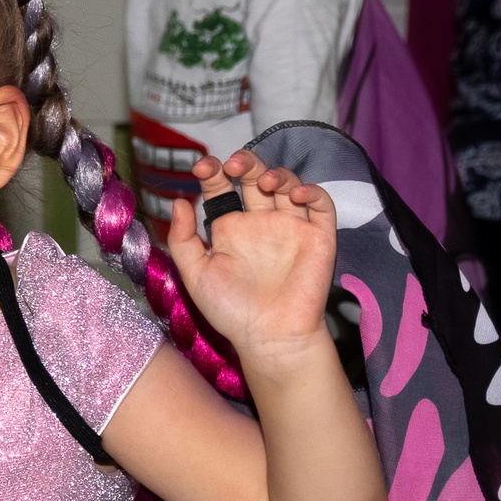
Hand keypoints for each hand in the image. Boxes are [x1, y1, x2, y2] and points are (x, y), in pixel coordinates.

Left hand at [166, 153, 340, 380]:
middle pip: (254, 177)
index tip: (203, 167)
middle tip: (233, 165)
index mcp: (231, 229)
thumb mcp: (195, 276)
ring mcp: (290, 227)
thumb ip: (183, 240)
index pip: (222, 188)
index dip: (213, 171)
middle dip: (245, 163)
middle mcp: (260, 222)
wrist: (270, 338)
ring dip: (277, 173)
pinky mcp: (318, 236)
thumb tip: (179, 202)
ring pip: (287, 184)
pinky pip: (321, 204)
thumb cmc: (231, 312)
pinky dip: (312, 191)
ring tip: (264, 182)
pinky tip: (296, 194)